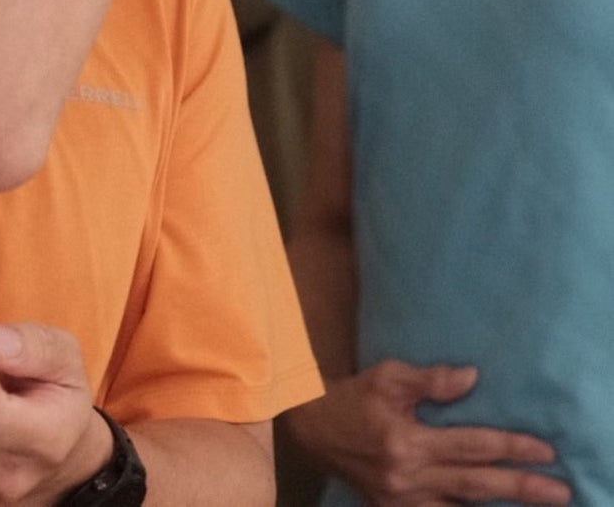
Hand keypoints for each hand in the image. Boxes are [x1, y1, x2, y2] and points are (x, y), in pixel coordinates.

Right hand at [288, 361, 568, 504]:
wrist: (311, 426)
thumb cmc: (352, 396)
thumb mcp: (386, 377)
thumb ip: (430, 380)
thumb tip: (472, 378)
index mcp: (406, 440)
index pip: (471, 446)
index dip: (510, 448)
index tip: (544, 451)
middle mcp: (407, 476)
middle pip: (476, 485)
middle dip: (520, 487)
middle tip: (559, 491)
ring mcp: (401, 500)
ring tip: (535, 506)